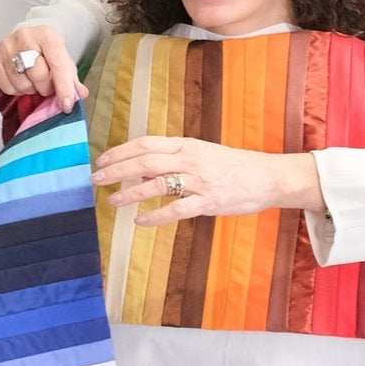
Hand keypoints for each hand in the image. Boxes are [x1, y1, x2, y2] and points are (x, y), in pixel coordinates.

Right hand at [0, 25, 86, 111]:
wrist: (27, 41)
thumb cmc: (47, 54)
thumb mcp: (63, 62)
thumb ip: (72, 79)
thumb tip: (80, 94)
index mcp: (47, 35)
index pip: (58, 64)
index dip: (63, 87)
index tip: (66, 106)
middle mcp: (25, 35)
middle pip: (38, 75)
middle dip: (45, 87)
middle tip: (47, 86)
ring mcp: (6, 45)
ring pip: (21, 83)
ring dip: (30, 89)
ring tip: (33, 82)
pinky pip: (6, 86)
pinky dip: (16, 90)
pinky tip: (20, 81)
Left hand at [91, 136, 324, 226]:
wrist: (268, 176)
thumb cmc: (233, 166)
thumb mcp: (201, 155)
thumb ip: (173, 160)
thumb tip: (141, 169)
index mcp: (187, 145)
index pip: (146, 143)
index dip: (120, 151)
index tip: (101, 160)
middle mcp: (191, 159)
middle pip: (145, 161)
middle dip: (117, 170)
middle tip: (95, 179)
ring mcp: (200, 181)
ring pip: (157, 184)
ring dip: (130, 193)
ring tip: (112, 201)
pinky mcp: (209, 201)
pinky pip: (177, 209)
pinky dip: (156, 216)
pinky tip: (140, 222)